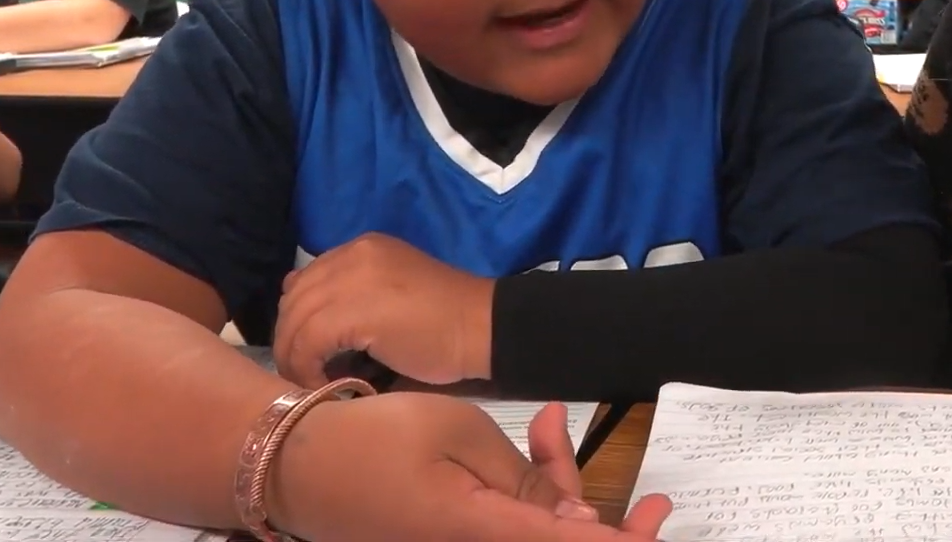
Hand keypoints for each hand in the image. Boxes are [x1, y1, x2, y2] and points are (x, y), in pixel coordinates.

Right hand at [271, 395, 672, 541]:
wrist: (294, 465)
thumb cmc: (377, 437)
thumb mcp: (459, 433)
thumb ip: (523, 480)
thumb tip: (576, 519)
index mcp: (477, 532)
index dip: (619, 540)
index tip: (657, 521)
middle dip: (598, 510)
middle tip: (635, 473)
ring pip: (530, 533)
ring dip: (556, 489)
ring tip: (549, 422)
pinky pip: (502, 531)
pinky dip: (526, 499)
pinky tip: (531, 443)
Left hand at [275, 233, 493, 388]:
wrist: (484, 328)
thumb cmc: (445, 324)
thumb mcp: (389, 297)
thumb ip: (352, 298)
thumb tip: (309, 327)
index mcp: (363, 249)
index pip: (306, 280)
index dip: (298, 319)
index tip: (309, 351)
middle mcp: (353, 255)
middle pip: (294, 299)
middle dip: (290, 340)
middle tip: (303, 373)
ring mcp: (353, 278)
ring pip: (295, 320)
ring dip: (295, 356)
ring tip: (312, 381)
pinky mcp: (355, 309)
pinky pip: (308, 340)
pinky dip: (307, 365)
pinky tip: (324, 382)